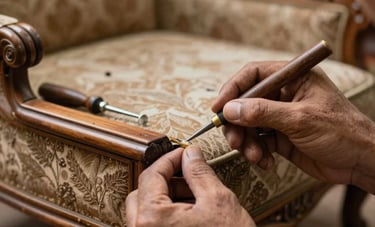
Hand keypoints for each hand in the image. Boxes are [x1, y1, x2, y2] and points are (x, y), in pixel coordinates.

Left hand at [126, 146, 254, 226]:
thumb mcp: (218, 201)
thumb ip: (199, 173)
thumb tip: (190, 155)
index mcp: (152, 220)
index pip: (151, 175)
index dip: (169, 158)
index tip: (183, 153)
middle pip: (142, 192)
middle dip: (166, 179)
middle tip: (188, 174)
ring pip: (146, 210)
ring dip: (167, 196)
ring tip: (194, 195)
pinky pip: (153, 225)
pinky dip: (168, 213)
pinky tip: (190, 212)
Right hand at [211, 62, 374, 191]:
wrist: (360, 162)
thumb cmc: (341, 131)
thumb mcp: (300, 119)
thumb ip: (263, 113)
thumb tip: (230, 109)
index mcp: (293, 78)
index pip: (253, 74)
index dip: (233, 88)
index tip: (218, 107)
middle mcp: (284, 94)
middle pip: (246, 102)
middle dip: (237, 122)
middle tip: (234, 140)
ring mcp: (281, 116)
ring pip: (249, 124)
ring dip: (246, 141)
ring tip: (253, 155)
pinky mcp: (280, 136)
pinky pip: (258, 141)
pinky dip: (256, 152)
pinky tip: (265, 162)